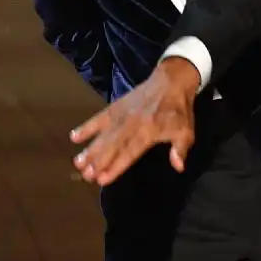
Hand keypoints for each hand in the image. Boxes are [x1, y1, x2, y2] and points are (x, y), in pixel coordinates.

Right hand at [70, 57, 200, 185]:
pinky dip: (87, 126)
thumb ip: (180, 149)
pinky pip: (100, 117)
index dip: (116, 166)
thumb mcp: (186, 130)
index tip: (103, 179)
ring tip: (78, 162)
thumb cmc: (179, 110)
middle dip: (98, 161)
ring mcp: (122, 114)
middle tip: (85, 175)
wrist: (171, 81)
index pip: (130, 152)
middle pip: (113, 145)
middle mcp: (132, 124)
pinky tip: (74, 136)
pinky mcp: (116, 106)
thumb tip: (178, 167)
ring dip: (90, 149)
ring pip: (104, 134)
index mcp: (149, 131)